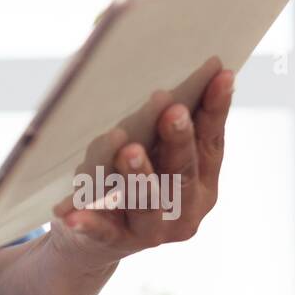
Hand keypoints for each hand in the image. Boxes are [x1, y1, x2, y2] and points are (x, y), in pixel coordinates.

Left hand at [49, 69, 234, 268]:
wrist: (89, 239)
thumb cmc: (120, 175)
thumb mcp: (145, 145)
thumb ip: (154, 113)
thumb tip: (138, 51)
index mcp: (201, 180)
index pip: (211, 141)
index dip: (216, 108)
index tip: (220, 74)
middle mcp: (185, 208)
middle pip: (182, 170)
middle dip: (178, 138)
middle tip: (171, 110)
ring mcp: (152, 230)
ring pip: (148, 200)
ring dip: (140, 174)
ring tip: (128, 150)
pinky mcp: (113, 243)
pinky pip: (101, 231)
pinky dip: (89, 222)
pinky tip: (73, 214)